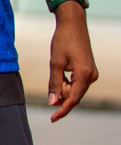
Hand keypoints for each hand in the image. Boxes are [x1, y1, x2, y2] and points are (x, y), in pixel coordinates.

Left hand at [48, 5, 97, 120]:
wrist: (73, 25)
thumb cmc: (63, 41)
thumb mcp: (55, 62)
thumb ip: (55, 83)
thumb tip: (52, 102)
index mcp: (84, 75)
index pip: (73, 99)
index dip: (62, 110)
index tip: (52, 119)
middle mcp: (92, 77)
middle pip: (73, 95)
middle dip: (61, 93)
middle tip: (53, 75)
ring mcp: (92, 74)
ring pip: (75, 89)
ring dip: (63, 86)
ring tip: (58, 68)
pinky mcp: (89, 71)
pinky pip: (77, 83)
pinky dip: (67, 81)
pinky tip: (62, 69)